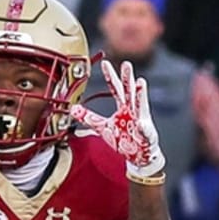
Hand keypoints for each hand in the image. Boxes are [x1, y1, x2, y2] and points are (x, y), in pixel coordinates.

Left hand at [72, 60, 165, 180]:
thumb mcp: (102, 127)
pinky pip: (143, 130)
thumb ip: (89, 117)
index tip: (105, 63)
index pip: (115, 88)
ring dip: (140, 95)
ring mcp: (140, 121)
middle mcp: (132, 110)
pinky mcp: (145, 134)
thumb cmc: (124, 140)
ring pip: (140, 105)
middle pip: (129, 91)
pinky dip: (143, 127)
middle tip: (126, 65)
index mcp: (123, 107)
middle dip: (128, 78)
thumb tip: (73, 110)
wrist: (138, 156)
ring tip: (140, 83)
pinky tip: (141, 124)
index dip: (110, 76)